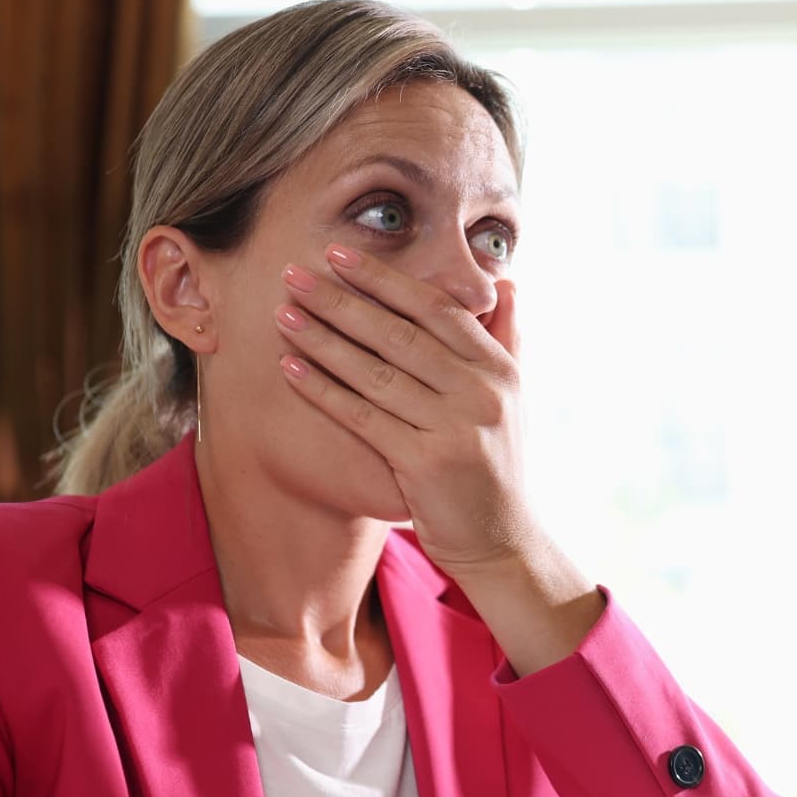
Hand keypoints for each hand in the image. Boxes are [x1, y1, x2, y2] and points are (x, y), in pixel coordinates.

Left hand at [275, 244, 533, 578]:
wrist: (502, 541)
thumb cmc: (494, 465)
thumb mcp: (513, 398)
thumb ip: (507, 338)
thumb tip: (507, 282)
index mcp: (500, 369)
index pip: (437, 309)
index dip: (385, 280)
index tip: (340, 255)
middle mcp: (481, 393)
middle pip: (400, 335)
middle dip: (342, 302)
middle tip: (293, 275)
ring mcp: (456, 429)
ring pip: (377, 374)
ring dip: (324, 341)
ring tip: (284, 315)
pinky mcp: (426, 465)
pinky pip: (364, 418)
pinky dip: (324, 391)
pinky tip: (291, 369)